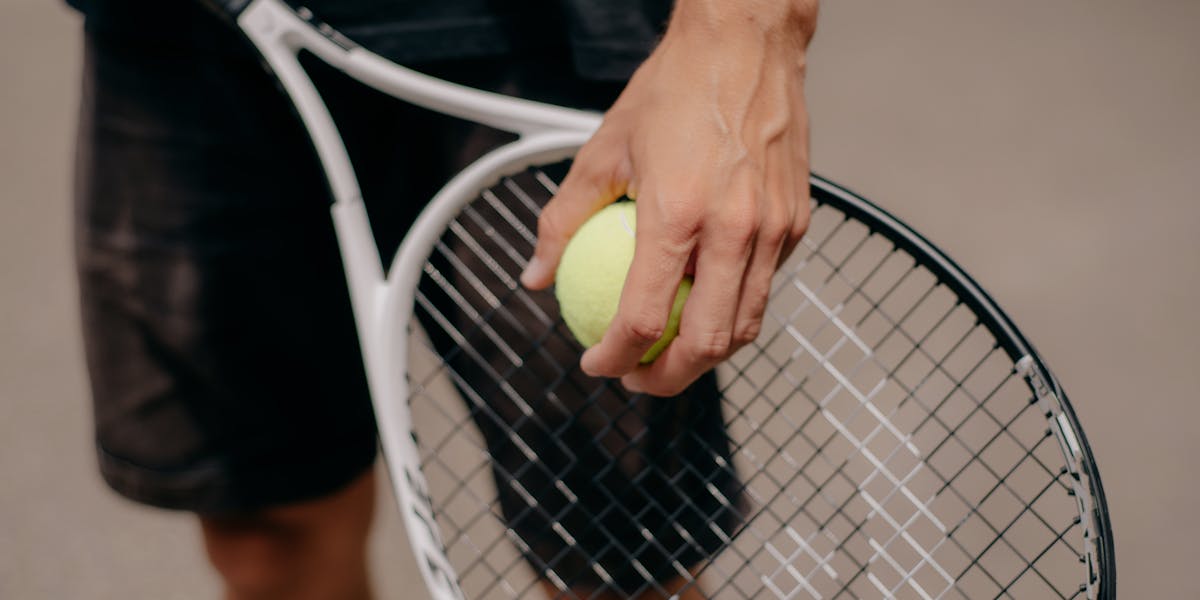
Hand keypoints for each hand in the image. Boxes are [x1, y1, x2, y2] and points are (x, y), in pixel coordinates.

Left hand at [521, 0, 817, 395]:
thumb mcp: (603, 150)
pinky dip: (734, 309)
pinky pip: (766, 286)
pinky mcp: (798, 222)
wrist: (746, 43)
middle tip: (637, 377)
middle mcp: (735, 228)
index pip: (645, 318)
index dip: (615, 357)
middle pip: (706, 343)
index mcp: (679, 213)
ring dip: (706, 355)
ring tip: (670, 352)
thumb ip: (565, 219)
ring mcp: (774, 228)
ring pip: (746, 325)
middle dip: (666, 379)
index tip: (598, 363)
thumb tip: (538, 274)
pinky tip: (705, 301)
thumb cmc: (676, 89)